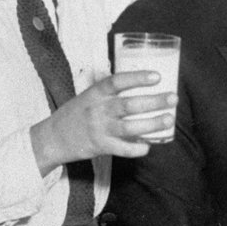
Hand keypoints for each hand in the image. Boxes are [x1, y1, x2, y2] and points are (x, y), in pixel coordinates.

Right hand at [29, 71, 175, 174]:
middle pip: (129, 105)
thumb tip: (137, 82)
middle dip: (154, 101)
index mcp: (95, 93)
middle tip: (173, 98)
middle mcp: (98, 110)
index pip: (117, 81)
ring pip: (130, 127)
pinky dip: (137, 149)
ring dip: (152, 124)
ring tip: (169, 119)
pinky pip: (122, 149)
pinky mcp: (100, 147)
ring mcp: (99, 129)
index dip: (137, 78)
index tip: (158, 76)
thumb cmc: (75, 114)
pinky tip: (148, 146)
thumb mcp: (88, 96)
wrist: (53, 138)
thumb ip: (108, 91)